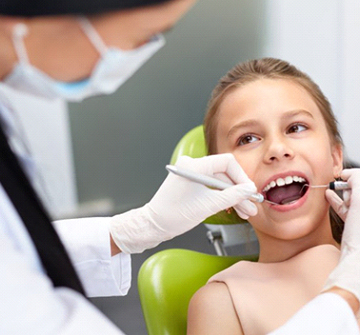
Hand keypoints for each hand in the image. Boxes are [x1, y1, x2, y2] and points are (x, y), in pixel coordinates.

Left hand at [110, 154, 257, 252]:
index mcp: (194, 165)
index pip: (227, 162)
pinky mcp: (190, 182)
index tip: (250, 191)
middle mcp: (192, 165)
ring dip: (232, 196)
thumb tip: (249, 190)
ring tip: (245, 211)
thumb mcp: (208, 206)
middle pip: (224, 173)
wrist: (154, 225)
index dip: (241, 177)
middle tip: (251, 205)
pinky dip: (221, 197)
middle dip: (238, 191)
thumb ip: (232, 196)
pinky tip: (233, 207)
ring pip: (219, 182)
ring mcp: (191, 174)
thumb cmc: (174, 215)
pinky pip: (211, 186)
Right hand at [323, 169, 359, 301]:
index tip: (343, 176)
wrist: (357, 264)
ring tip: (331, 190)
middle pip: (358, 192)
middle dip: (349, 186)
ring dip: (343, 194)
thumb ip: (357, 182)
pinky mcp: (357, 228)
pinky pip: (349, 211)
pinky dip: (339, 203)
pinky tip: (330, 198)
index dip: (354, 176)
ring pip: (354, 201)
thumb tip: (350, 174)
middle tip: (337, 183)